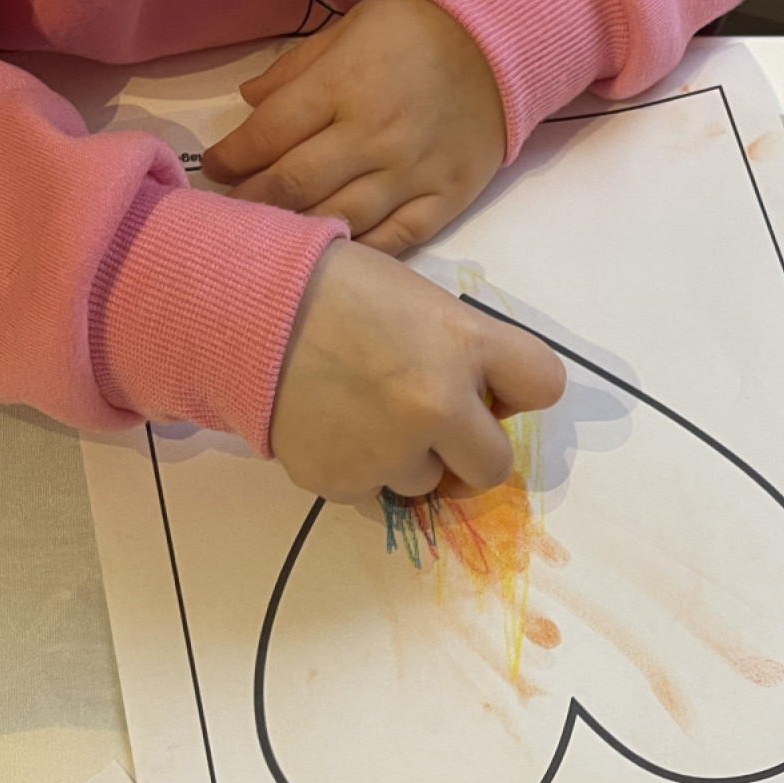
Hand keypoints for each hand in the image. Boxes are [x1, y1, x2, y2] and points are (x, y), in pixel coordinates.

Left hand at [203, 0, 505, 254]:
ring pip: (340, 218)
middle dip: (252, 202)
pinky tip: (335, 256)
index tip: (214, 169)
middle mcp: (370, 136)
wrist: (502, 42)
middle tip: (230, 213)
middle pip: (295, 184)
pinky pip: (395, 239)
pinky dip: (359, 252)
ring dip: (298, 232)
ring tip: (273, 238)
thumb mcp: (348, 28)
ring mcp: (409, 173)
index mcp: (340, 86)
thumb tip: (248, 102)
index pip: (267, 133)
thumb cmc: (416, 29)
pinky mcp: (444, 199)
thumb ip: (296, 69)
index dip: (232, 157)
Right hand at [270, 240, 565, 501]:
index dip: (519, 391)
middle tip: (435, 428)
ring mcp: (390, 451)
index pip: (544, 384)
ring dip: (405, 459)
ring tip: (359, 410)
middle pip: (493, 466)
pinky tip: (327, 424)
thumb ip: (462, 349)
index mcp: (464, 343)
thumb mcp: (418, 300)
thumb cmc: (332, 288)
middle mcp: (438, 405)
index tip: (495, 392)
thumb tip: (481, 403)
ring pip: (425, 483)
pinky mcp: (343, 481)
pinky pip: (369, 493)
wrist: (238, 306)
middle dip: (470, 453)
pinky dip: (355, 469)